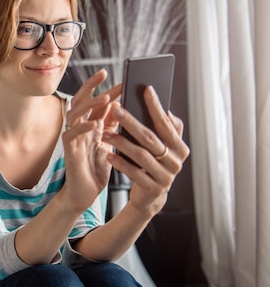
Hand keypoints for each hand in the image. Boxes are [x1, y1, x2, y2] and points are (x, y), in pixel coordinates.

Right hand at [61, 69, 121, 212]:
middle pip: (81, 100)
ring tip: (105, 98)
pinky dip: (83, 127)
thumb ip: (114, 127)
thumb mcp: (110, 145)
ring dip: (89, 104)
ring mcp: (73, 138)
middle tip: (103, 73)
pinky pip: (71, 134)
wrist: (84, 193)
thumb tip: (124, 107)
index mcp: (91, 126)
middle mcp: (80, 128)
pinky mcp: (68, 151)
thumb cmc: (97, 170)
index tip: (124, 79)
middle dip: (92, 86)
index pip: (99, 103)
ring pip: (75, 113)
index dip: (110, 90)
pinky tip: (95, 124)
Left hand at [104, 85, 189, 216]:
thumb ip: (167, 131)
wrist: (150, 197)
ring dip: (122, 142)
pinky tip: (108, 154)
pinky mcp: (152, 189)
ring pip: (140, 155)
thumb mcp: (164, 149)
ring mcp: (165, 177)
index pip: (166, 124)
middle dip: (132, 122)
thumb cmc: (153, 165)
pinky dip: (120, 163)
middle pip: (150, 138)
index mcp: (180, 148)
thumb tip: (167, 111)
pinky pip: (134, 173)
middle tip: (116, 109)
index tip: (146, 89)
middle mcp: (176, 162)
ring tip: (106, 133)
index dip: (156, 107)